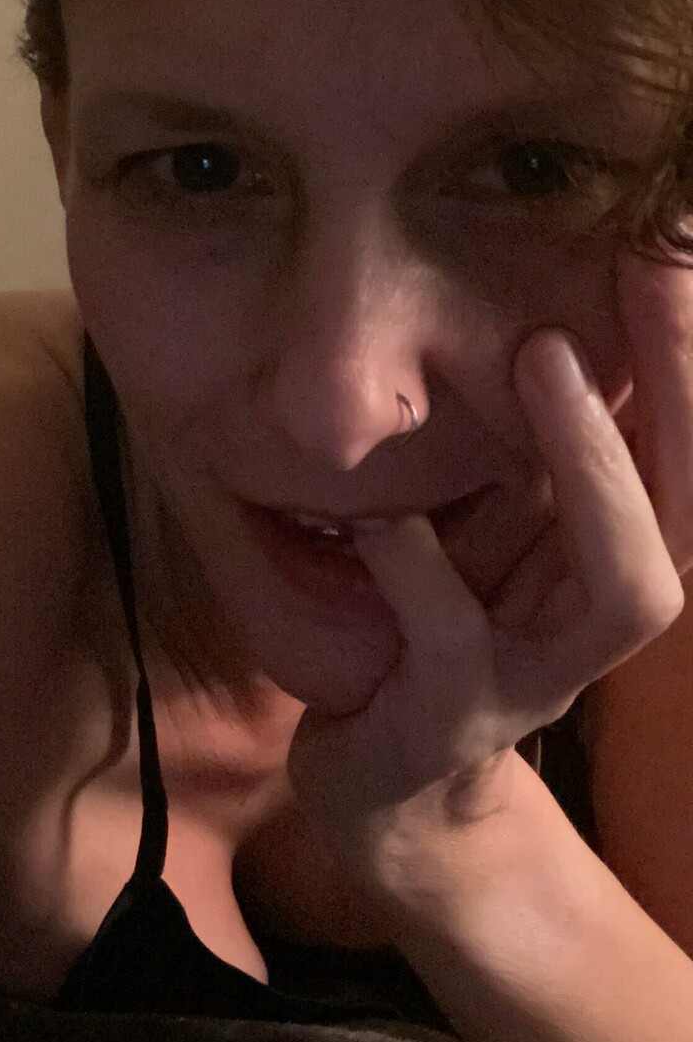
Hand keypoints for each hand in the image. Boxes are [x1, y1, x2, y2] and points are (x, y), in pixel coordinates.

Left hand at [285, 249, 692, 857]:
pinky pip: (448, 632)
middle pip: (692, 510)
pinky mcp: (456, 713)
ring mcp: (539, 674)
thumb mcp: (495, 544)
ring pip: (620, 581)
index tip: (673, 248)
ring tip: (545, 358)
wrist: (391, 792)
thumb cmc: (442, 637)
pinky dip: (414, 566)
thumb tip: (548, 331)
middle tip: (649, 267)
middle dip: (687, 390)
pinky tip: (380, 513)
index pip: (687, 456)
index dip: (692, 360)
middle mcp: (602, 622)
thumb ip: (532, 466)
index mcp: (613, 564)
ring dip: (594, 467)